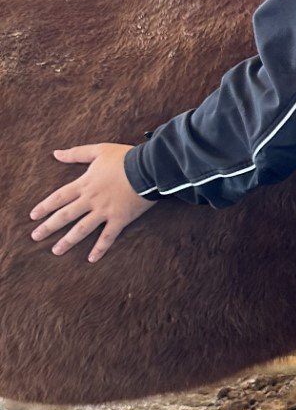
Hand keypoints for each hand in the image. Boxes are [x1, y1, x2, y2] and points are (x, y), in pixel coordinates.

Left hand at [30, 145, 155, 262]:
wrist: (148, 168)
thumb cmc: (124, 158)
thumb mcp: (98, 150)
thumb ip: (76, 153)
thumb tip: (56, 153)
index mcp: (84, 184)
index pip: (59, 197)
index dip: (45, 207)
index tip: (33, 216)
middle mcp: (91, 200)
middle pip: (65, 215)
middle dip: (49, 227)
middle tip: (36, 237)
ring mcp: (105, 211)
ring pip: (82, 229)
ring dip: (68, 241)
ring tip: (56, 251)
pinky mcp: (120, 219)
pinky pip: (108, 236)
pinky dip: (100, 248)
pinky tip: (91, 259)